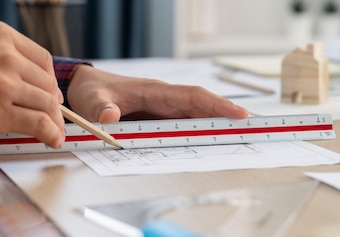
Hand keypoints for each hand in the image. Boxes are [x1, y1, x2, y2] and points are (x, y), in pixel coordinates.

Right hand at [0, 21, 65, 147]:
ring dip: (54, 122)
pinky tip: (52, 139)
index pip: (42, 58)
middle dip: (52, 103)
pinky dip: (50, 133)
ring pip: (45, 104)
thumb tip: (23, 78)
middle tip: (54, 117)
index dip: (50, 80)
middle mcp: (5, 56)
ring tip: (55, 132)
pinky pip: (38, 123)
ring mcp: (3, 84)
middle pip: (46, 83)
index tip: (51, 92)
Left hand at [67, 65, 247, 122]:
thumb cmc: (93, 92)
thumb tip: (109, 118)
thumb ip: (101, 109)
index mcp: (155, 91)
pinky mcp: (159, 121)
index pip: (192, 96)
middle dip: (226, 117)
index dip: (216, 104)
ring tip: (241, 140)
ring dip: (216, 127)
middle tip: (252, 131)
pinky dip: (199, 134)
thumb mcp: (92, 100)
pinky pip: (184, 127)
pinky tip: (211, 145)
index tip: (238, 114)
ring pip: (196, 118)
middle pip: (202, 108)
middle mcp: (164, 100)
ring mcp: (164, 111)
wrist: (87, 90)